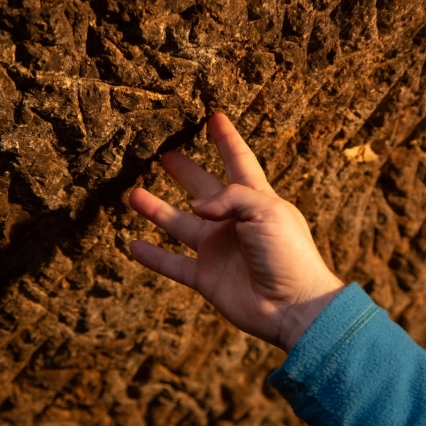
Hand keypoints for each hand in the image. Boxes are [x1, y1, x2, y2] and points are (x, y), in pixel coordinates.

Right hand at [129, 113, 343, 351]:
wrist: (293, 307)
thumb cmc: (288, 254)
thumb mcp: (266, 212)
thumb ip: (230, 199)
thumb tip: (195, 209)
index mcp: (256, 200)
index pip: (238, 161)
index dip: (226, 139)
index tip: (214, 118)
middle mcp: (233, 222)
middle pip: (203, 189)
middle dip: (185, 171)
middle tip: (163, 153)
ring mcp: (218, 250)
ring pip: (180, 224)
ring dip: (157, 210)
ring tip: (133, 194)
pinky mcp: (207, 278)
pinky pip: (174, 264)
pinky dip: (154, 257)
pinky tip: (133, 245)